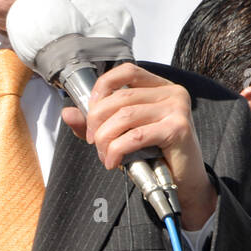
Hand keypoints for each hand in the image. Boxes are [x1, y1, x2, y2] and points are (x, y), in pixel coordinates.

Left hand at [60, 62, 216, 229]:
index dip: (102, 87)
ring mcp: (177, 109)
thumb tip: (67, 113)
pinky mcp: (178, 128)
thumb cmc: (154, 153)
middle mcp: (171, 92)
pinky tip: (112, 162)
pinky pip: (135, 136)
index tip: (90, 111)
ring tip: (104, 154)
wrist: (183, 179)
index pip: (125, 71)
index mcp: (158, 86)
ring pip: (124, 117)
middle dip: (96, 122)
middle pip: (119, 98)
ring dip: (105, 139)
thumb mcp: (121, 132)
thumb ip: (95, 122)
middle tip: (93, 141)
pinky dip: (116, 150)